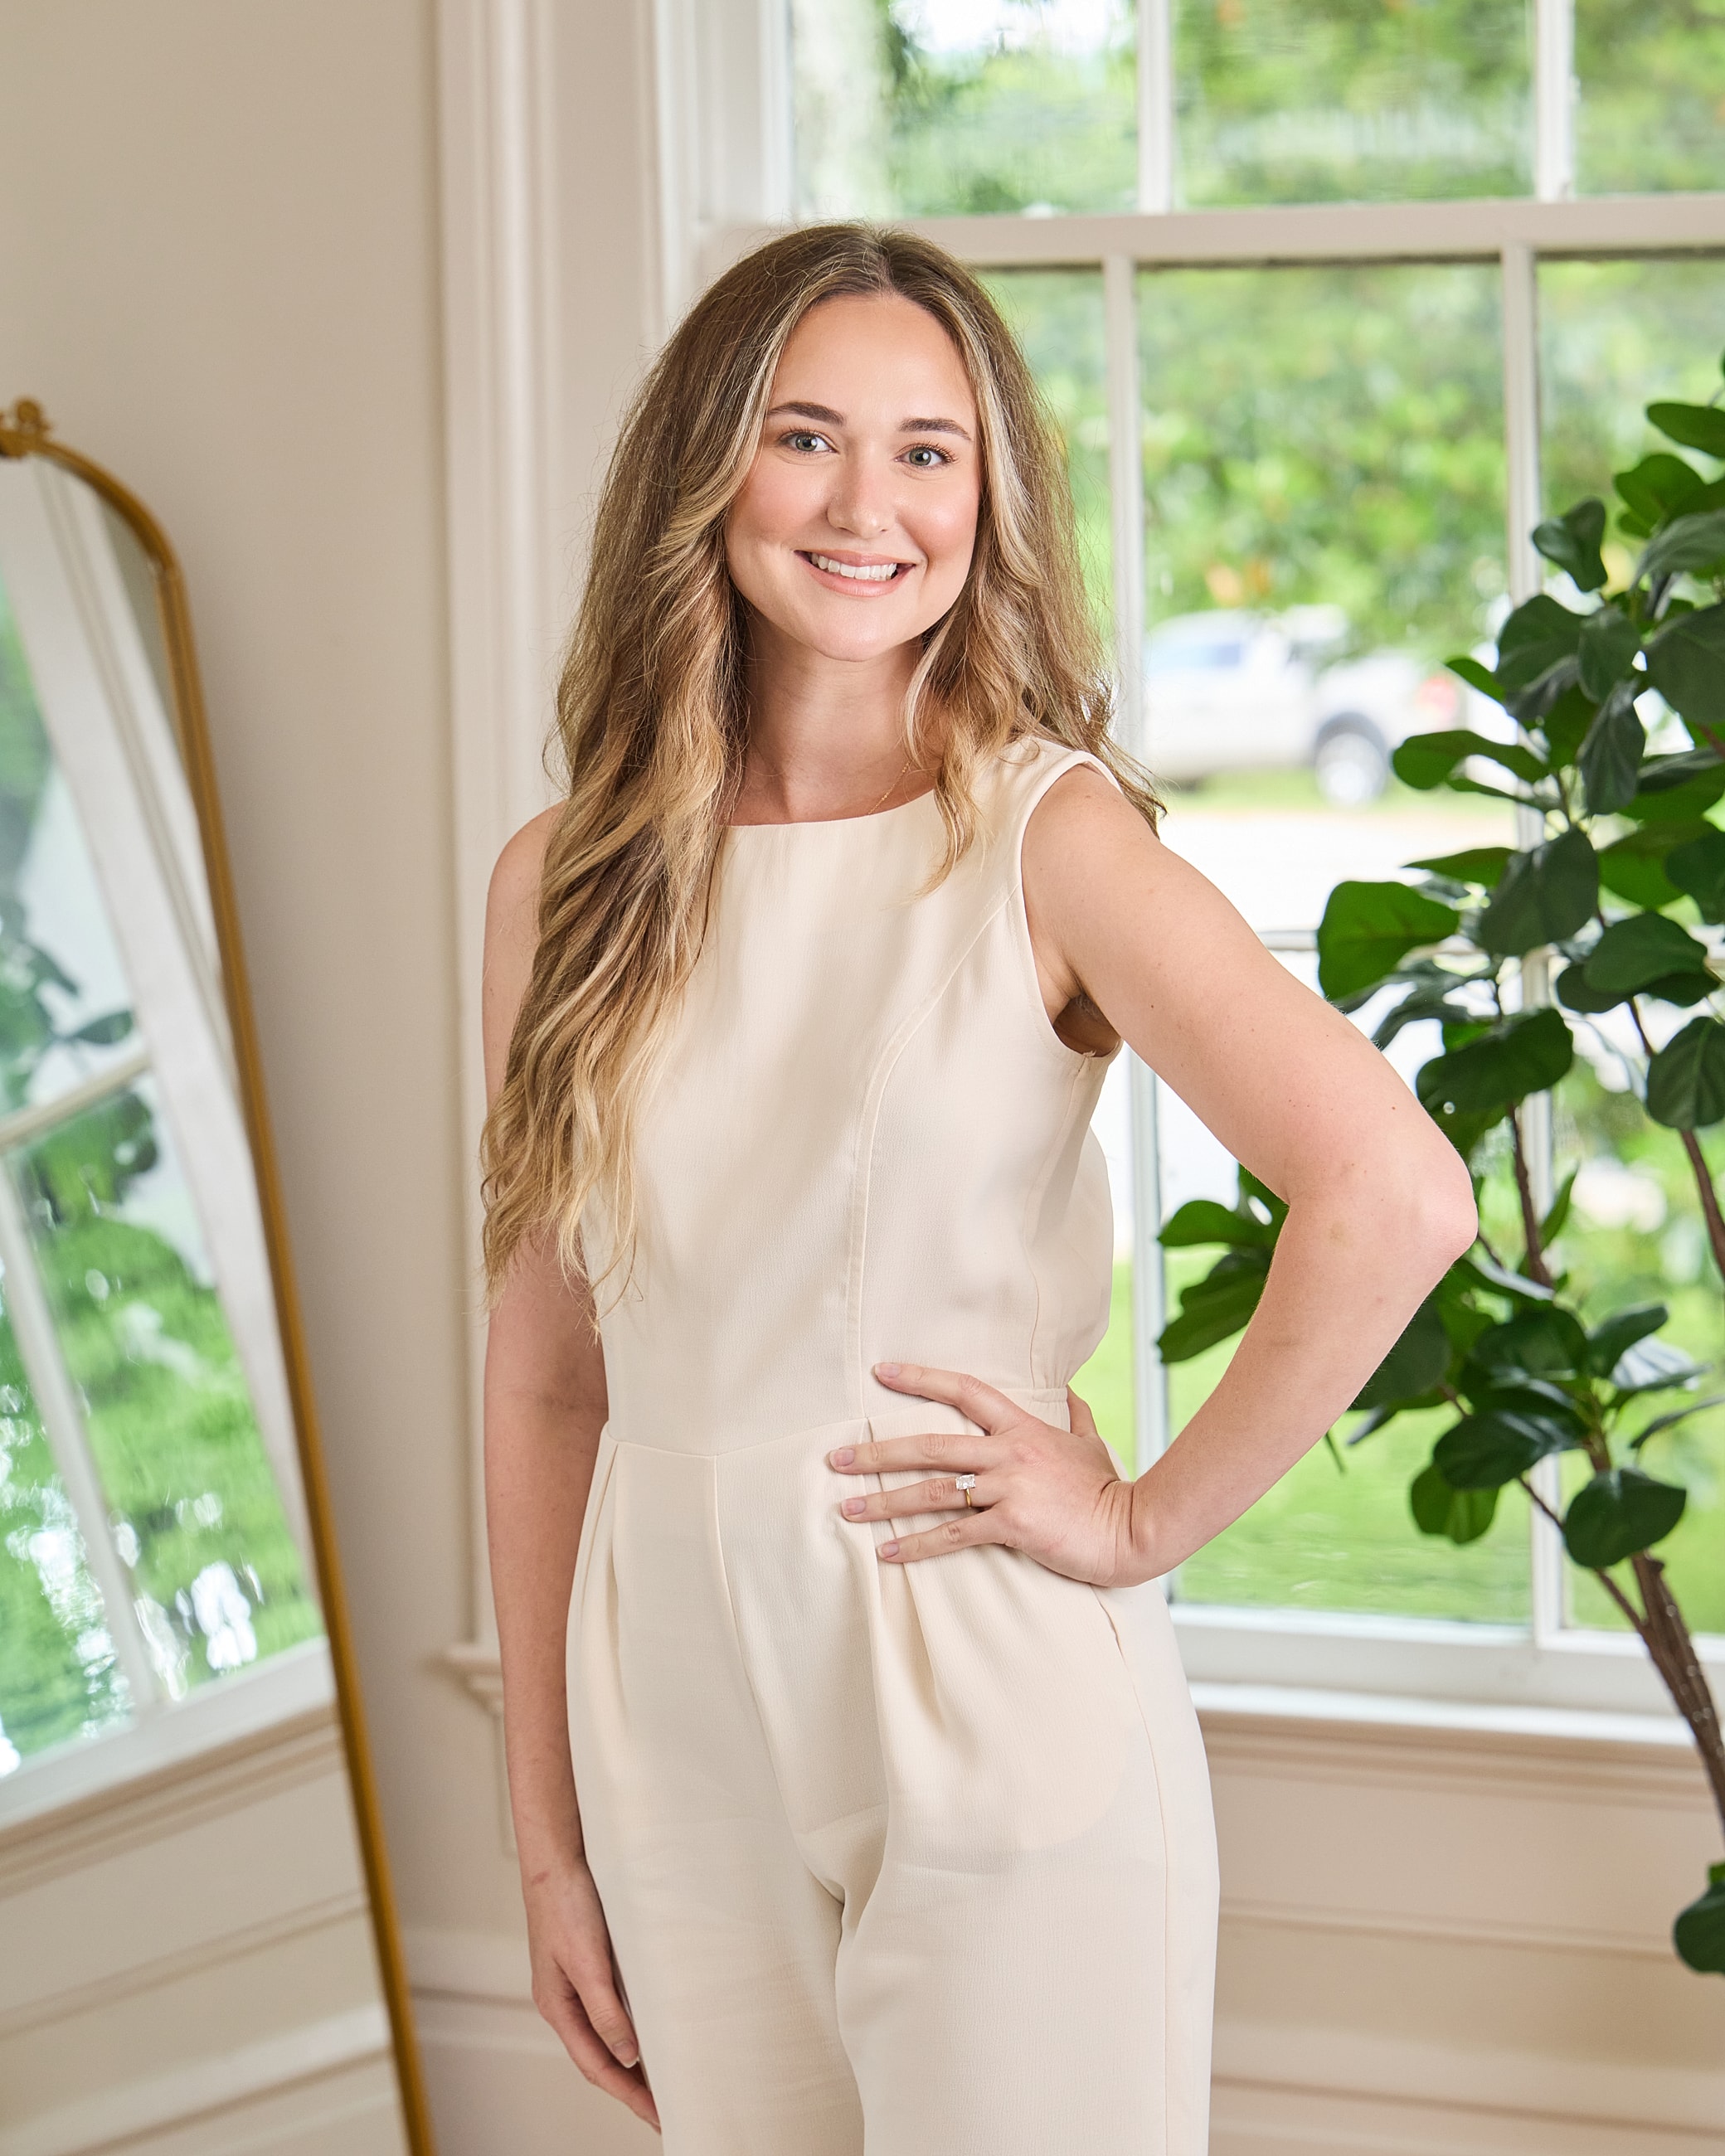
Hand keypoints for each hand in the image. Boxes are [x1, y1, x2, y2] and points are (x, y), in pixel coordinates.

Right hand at [522, 1852, 658, 2131]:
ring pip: (603, 2037)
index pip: (597, 2066)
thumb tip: (628, 2056)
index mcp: (558, 2007)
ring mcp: (573, 1985)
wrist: (557, 1859)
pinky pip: (608, 2011)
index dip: (628, 2094)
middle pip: (599, 2058)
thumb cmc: (567, 1904)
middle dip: (629, 2088)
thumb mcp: (589, 1961)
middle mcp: (564, 2002)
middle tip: (662, 2110)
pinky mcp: (587, 1966)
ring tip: (659, 2082)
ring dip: (629, 2062)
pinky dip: (627, 2030)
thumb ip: (606, 2010)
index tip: (657, 2115)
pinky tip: (645, 2032)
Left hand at [830, 1363, 1149, 1587]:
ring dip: (885, 1501)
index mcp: (1021, 1428)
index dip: (921, 1379)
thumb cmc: (1108, 1488)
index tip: (880, 1372)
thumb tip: (1071, 1391)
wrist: (1131, 1529)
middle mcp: (1008, 1452)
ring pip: (933, 1490)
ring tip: (848, 1508)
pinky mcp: (1012, 1524)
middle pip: (930, 1445)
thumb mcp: (1090, 1442)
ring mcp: (1009, 1487)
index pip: (964, 1390)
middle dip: (878, 1453)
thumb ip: (1075, 1415)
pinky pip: (953, 1535)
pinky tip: (888, 1554)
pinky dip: (917, 1546)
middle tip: (836, 1458)